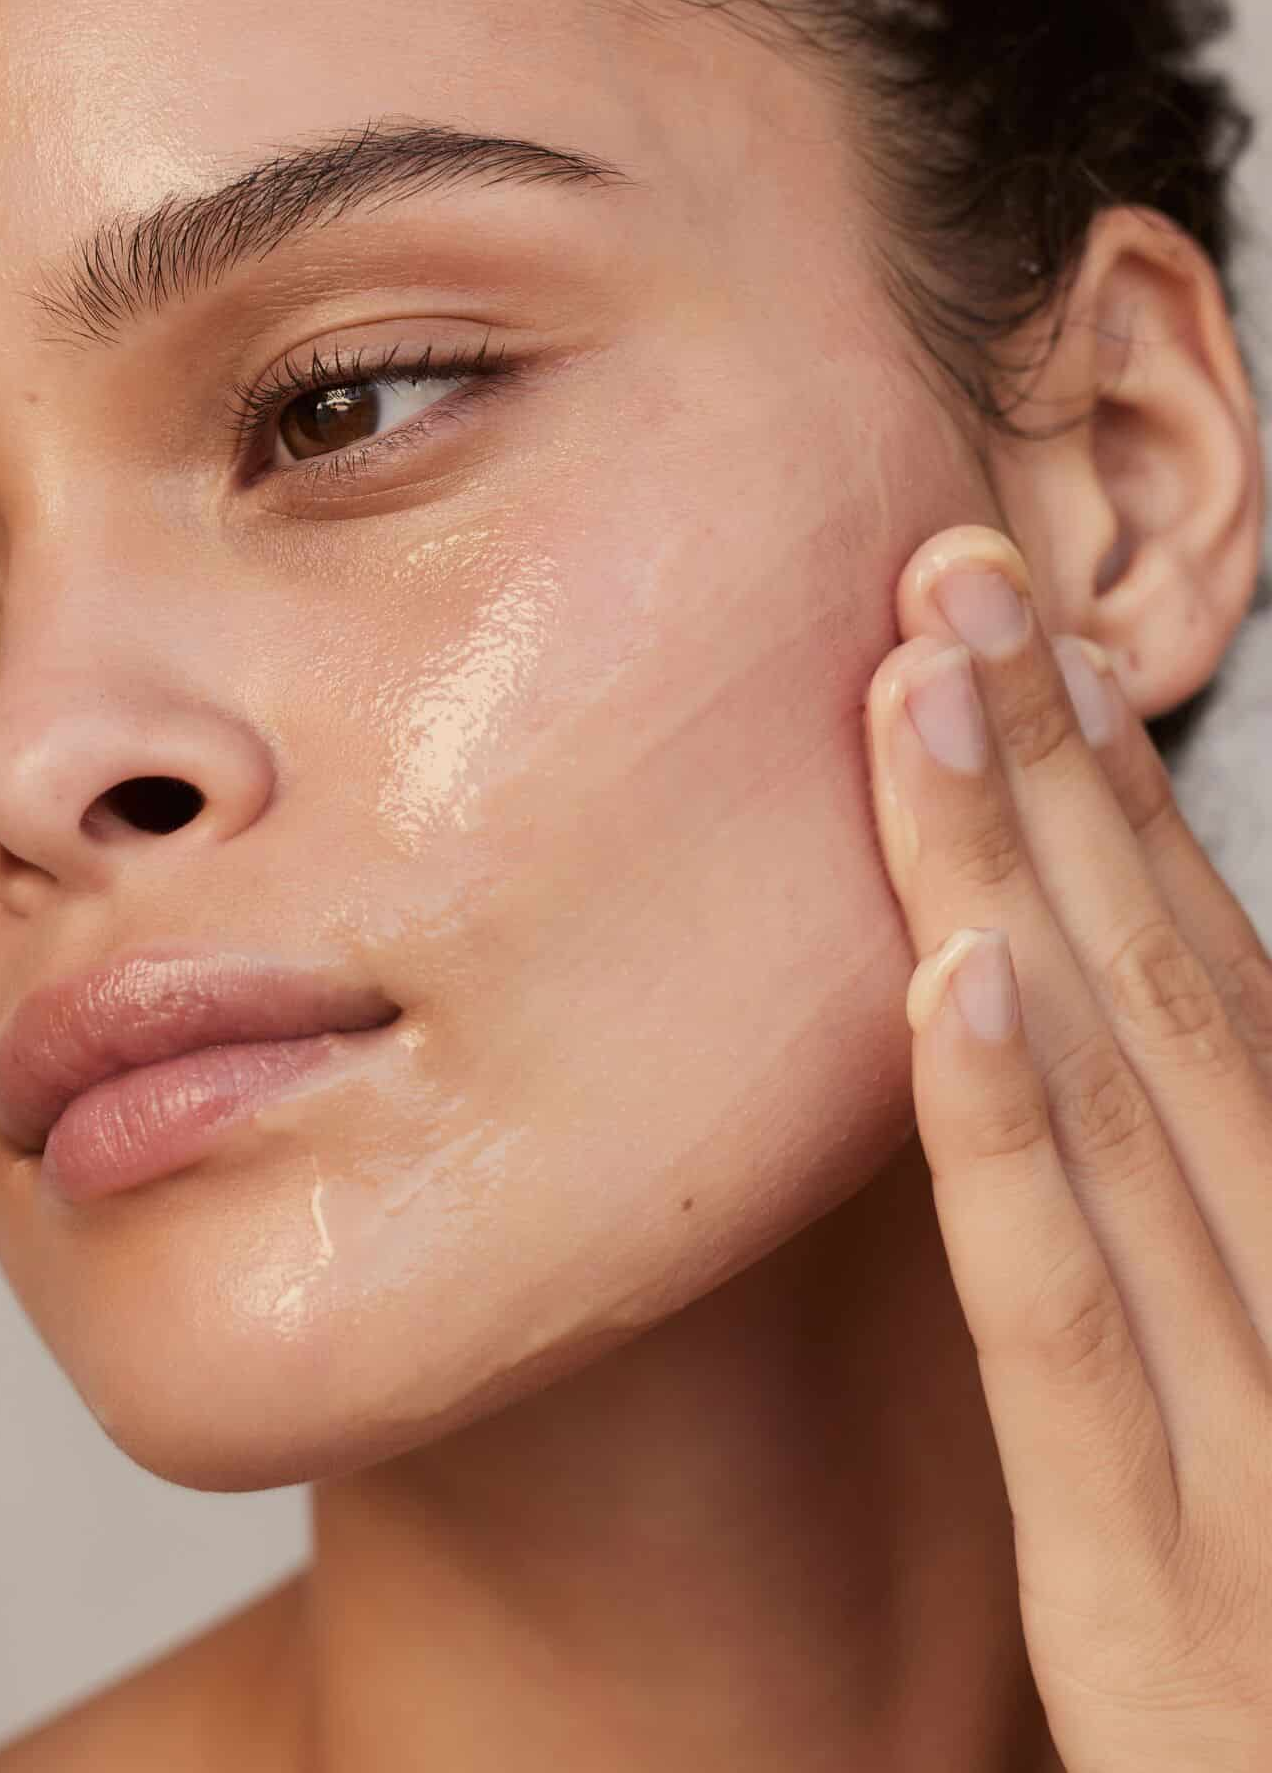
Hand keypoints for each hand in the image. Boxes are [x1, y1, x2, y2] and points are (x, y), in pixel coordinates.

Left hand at [865, 523, 1271, 1771]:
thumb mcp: (1258, 1402)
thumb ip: (1198, 1231)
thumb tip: (1100, 1032)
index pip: (1205, 982)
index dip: (1111, 800)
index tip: (1028, 638)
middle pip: (1159, 984)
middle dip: (1051, 768)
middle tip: (955, 570)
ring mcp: (1246, 1439)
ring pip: (1113, 1098)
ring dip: (1011, 874)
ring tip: (927, 683)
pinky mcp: (1156, 1595)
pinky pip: (1063, 1327)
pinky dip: (1009, 1138)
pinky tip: (947, 978)